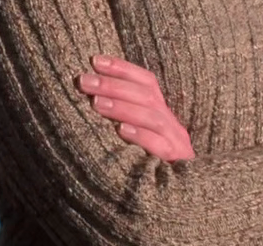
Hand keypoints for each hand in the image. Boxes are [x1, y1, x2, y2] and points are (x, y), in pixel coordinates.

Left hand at [79, 55, 194, 161]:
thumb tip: (88, 96)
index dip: (122, 68)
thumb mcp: (137, 136)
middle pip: (146, 96)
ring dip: (123, 108)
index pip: (147, 82)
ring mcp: (176, 143)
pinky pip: (161, 147)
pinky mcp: (176, 164)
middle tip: (84, 81)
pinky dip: (142, 136)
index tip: (95, 60)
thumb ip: (121, 117)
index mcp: (162, 113)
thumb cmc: (147, 164)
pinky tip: (122, 131)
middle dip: (113, 85)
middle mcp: (171, 124)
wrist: (178, 202)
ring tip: (96, 103)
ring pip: (153, 117)